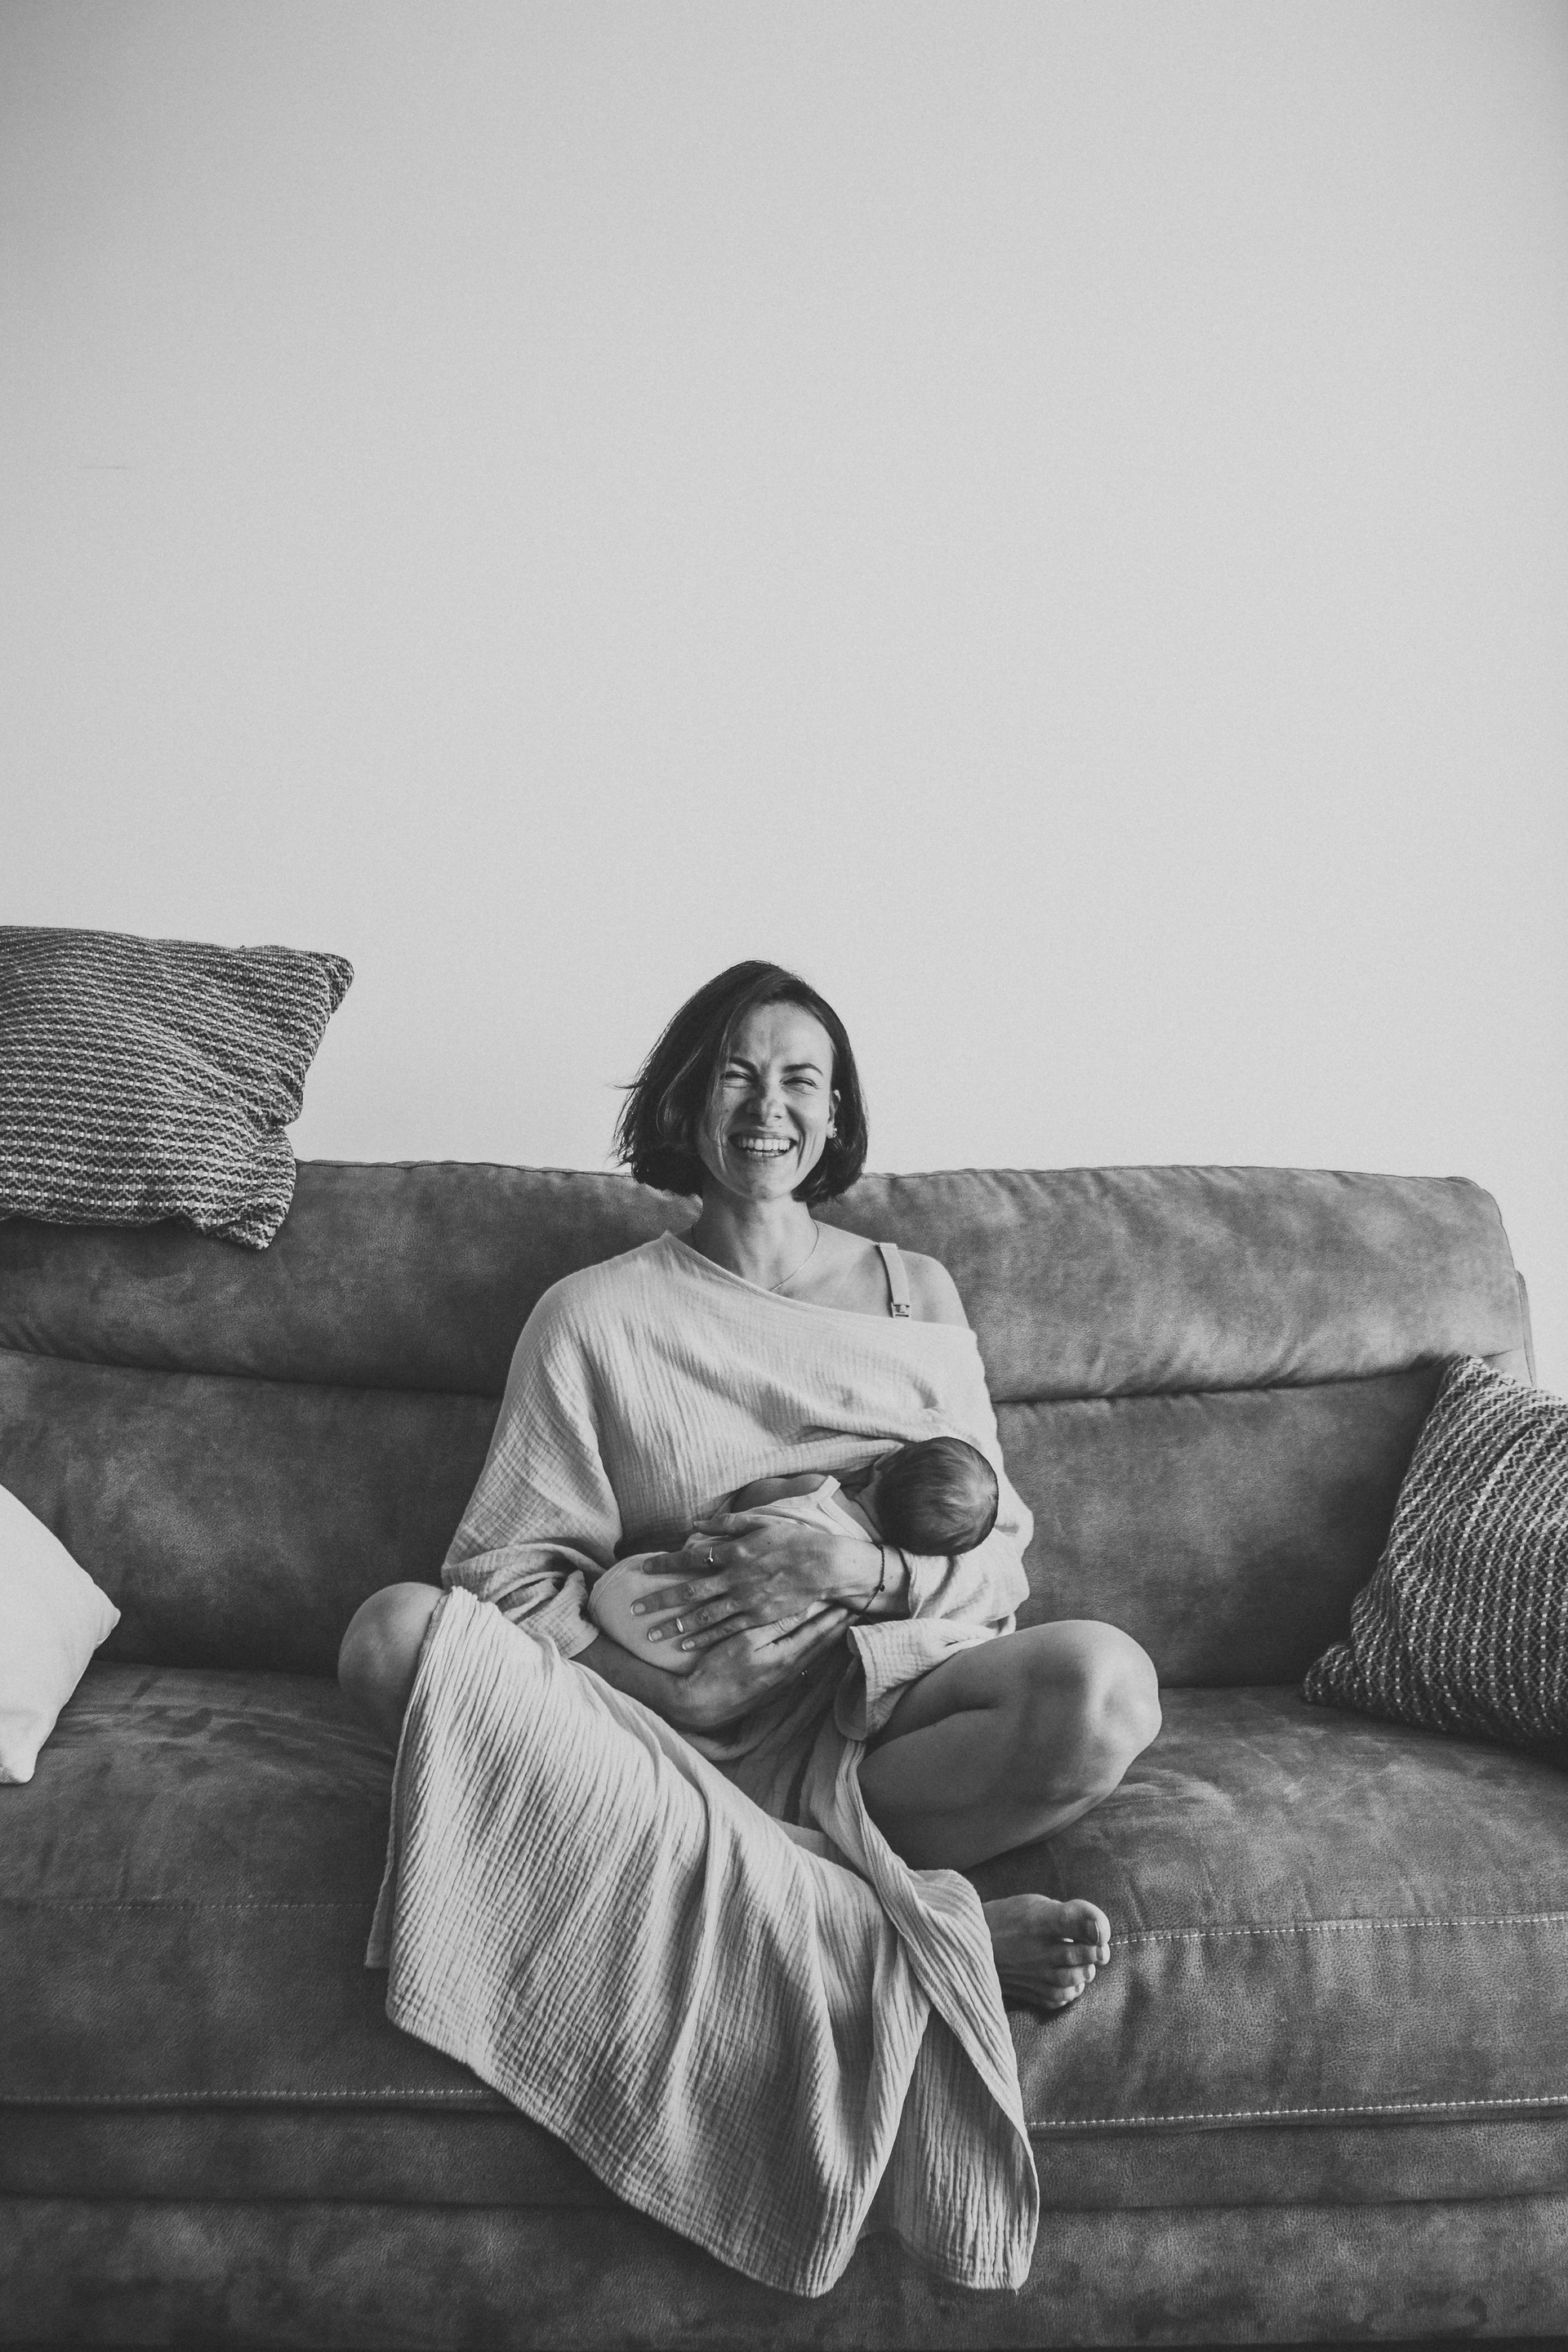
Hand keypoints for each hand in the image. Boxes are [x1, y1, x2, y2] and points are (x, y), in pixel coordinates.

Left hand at [630, 1513, 882, 1656]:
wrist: (826, 1566)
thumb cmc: (794, 1539)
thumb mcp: (760, 1522)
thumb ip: (726, 1521)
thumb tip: (695, 1521)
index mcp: (734, 1551)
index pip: (690, 1557)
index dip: (664, 1563)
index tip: (643, 1569)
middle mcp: (735, 1577)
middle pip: (688, 1591)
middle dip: (659, 1600)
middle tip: (634, 1609)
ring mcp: (746, 1600)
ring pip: (703, 1616)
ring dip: (675, 1625)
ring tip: (652, 1634)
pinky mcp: (758, 1618)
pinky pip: (725, 1630)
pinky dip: (703, 1638)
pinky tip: (685, 1645)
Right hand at [668, 1607, 854, 1731]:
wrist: (702, 1705)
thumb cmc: (718, 1669)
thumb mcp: (745, 1641)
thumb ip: (776, 1625)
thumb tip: (803, 1607)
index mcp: (786, 1655)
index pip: (819, 1631)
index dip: (836, 1615)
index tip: (852, 1600)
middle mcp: (791, 1670)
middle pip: (822, 1644)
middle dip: (840, 1625)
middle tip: (859, 1608)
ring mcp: (784, 1681)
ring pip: (815, 1655)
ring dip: (831, 1638)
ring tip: (846, 1623)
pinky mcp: (775, 1687)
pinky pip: (805, 1665)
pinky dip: (817, 1651)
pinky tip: (820, 1648)